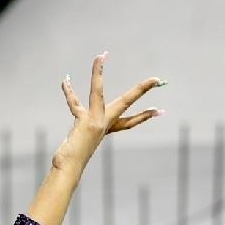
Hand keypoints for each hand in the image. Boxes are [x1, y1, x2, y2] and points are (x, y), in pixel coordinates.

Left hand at [55, 53, 162, 170]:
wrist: (68, 168)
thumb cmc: (72, 160)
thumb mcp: (79, 146)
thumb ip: (77, 137)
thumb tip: (69, 142)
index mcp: (107, 128)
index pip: (131, 121)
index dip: (145, 116)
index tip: (160, 111)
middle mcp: (104, 123)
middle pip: (125, 103)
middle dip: (141, 90)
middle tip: (157, 79)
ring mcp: (95, 122)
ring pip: (97, 92)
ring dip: (97, 73)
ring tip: (101, 55)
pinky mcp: (84, 121)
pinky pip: (74, 101)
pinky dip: (68, 90)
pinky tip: (65, 79)